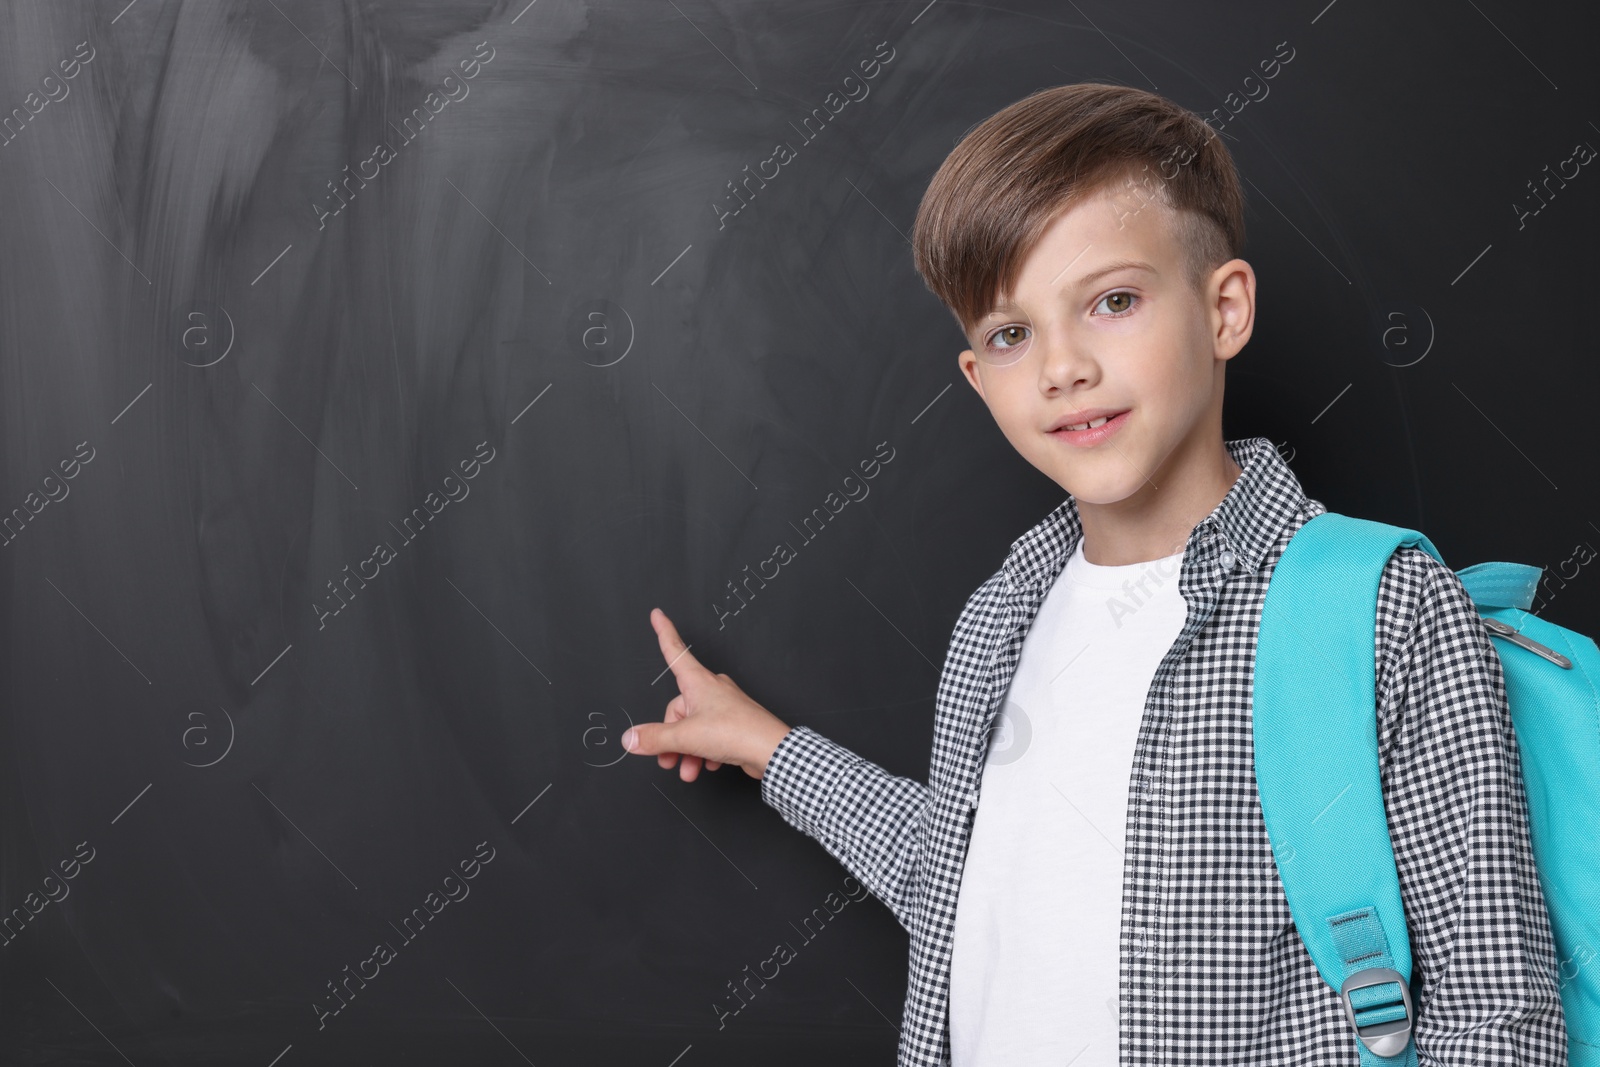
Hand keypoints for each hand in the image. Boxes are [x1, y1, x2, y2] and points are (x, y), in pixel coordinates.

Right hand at [623, 608, 791, 781]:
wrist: (771, 750)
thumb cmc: (738, 732)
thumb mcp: (686, 736)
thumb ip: (655, 738)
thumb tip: (631, 738)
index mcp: (698, 681)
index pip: (674, 650)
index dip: (664, 631)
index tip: (658, 615)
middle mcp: (711, 689)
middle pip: (677, 708)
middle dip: (671, 738)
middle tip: (667, 759)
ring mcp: (723, 706)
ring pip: (693, 727)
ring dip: (687, 751)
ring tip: (688, 770)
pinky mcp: (733, 724)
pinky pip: (709, 735)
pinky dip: (704, 752)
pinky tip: (707, 766)